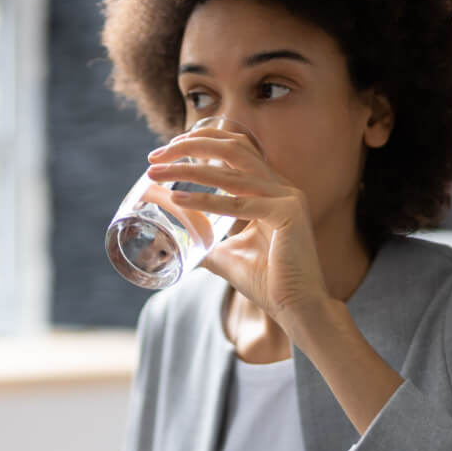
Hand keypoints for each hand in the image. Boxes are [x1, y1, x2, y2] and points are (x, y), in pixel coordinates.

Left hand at [145, 126, 328, 325]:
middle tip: (154, 156)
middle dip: (190, 145)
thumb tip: (180, 245)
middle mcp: (280, 186)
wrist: (297, 309)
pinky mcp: (288, 214)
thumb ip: (208, 243)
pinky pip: (238, 204)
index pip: (236, 148)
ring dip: (187, 169)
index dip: (201, 141)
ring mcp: (287, 197)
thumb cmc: (269, 283)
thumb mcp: (229, 255)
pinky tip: (177, 199)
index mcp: (271, 189)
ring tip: (155, 173)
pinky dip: (204, 200)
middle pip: (232, 148)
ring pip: (230, 171)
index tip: (166, 152)